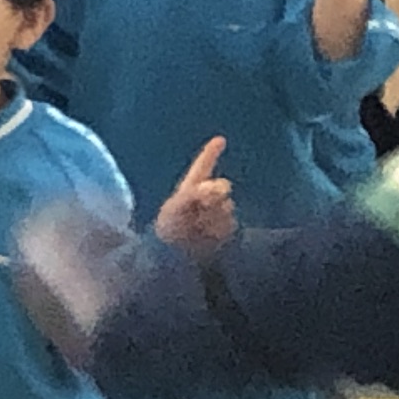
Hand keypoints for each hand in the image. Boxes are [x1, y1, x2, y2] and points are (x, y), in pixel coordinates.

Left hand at [154, 135, 235, 252]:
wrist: (175, 260)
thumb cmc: (168, 233)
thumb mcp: (174, 209)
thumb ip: (196, 194)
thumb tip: (222, 186)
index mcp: (189, 190)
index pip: (202, 167)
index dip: (211, 153)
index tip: (220, 139)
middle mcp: (207, 200)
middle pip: (221, 186)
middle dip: (212, 194)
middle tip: (198, 210)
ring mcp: (219, 214)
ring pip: (227, 206)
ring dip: (212, 216)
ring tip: (196, 230)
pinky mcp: (227, 231)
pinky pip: (230, 223)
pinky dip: (219, 229)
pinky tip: (206, 238)